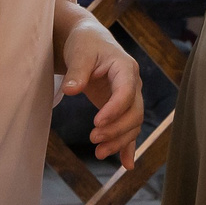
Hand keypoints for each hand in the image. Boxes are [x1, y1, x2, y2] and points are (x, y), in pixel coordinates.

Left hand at [60, 25, 143, 167]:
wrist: (88, 40)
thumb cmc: (85, 43)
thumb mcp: (79, 52)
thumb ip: (76, 72)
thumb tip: (71, 90)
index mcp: (125, 68)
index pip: (127, 92)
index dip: (115, 110)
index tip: (97, 123)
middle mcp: (133, 84)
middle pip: (134, 112)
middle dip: (116, 129)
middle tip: (93, 139)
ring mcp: (129, 97)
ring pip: (133, 124)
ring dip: (119, 141)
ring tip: (98, 153)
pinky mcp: (121, 107)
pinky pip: (129, 128)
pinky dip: (128, 146)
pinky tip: (126, 164)